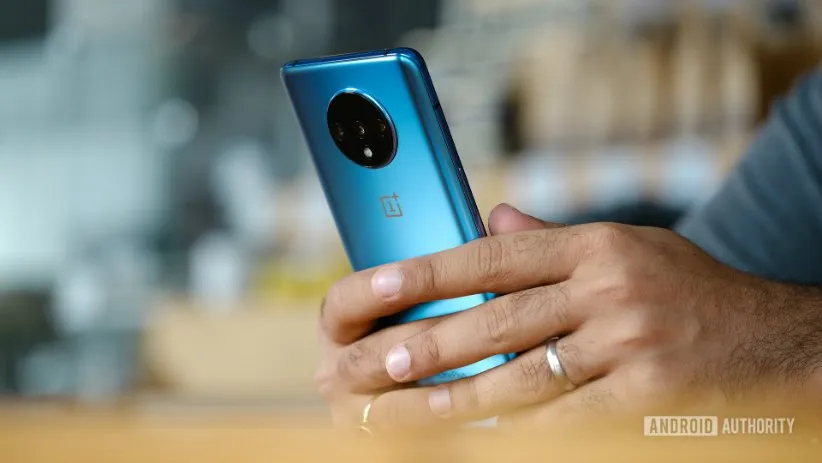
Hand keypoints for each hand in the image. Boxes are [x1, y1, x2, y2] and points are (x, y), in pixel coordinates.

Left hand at [317, 204, 821, 428]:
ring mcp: (627, 346)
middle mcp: (607, 290)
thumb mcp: (623, 246)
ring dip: (450, 403)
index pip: (490, 257)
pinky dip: (512, 432)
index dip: (425, 274)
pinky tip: (468, 438)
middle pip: (495, 323)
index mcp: (593, 245)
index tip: (371, 291)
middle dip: (422, 349)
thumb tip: (486, 220)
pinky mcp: (643, 398)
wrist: (771, 338)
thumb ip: (548, 239)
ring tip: (391, 415)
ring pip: (519, 380)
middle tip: (364, 369)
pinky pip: (562, 421)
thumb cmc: (683, 291)